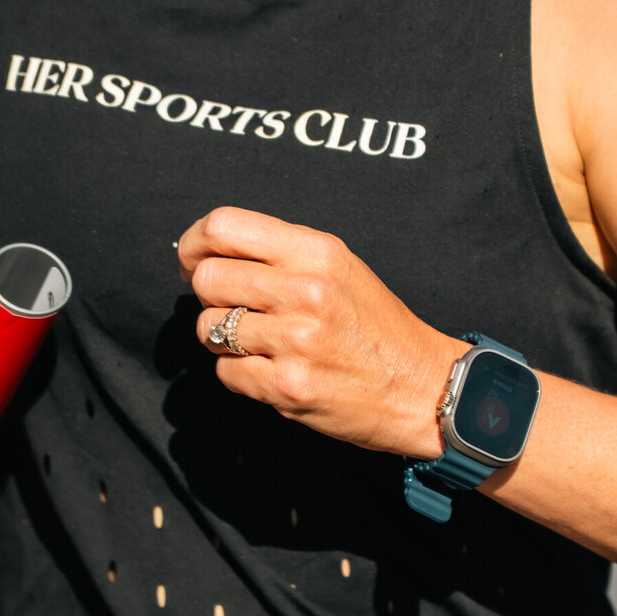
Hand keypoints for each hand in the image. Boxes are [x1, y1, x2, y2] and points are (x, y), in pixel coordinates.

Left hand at [179, 207, 460, 459]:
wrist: (422, 388)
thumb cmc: (376, 328)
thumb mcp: (340, 269)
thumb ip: (281, 256)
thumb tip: (207, 253)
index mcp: (317, 252)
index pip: (224, 227)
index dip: (194, 244)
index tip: (193, 261)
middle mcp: (306, 290)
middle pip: (208, 278)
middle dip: (210, 296)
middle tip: (234, 308)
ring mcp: (296, 340)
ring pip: (209, 328)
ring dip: (224, 339)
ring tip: (262, 343)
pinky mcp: (288, 386)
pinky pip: (226, 372)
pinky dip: (240, 374)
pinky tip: (272, 371)